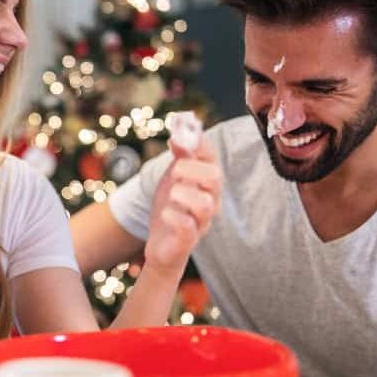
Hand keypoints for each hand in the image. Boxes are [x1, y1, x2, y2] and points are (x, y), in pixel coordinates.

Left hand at [144, 134, 221, 273]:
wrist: (161, 245)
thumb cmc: (172, 208)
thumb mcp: (173, 179)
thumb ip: (179, 156)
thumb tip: (180, 131)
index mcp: (206, 183)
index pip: (212, 158)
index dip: (199, 144)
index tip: (181, 135)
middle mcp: (210, 201)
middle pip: (216, 178)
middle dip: (194, 168)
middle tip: (176, 169)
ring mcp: (200, 222)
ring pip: (205, 204)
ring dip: (186, 193)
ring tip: (172, 193)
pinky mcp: (187, 241)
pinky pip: (187, 228)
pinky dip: (175, 217)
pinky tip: (165, 213)